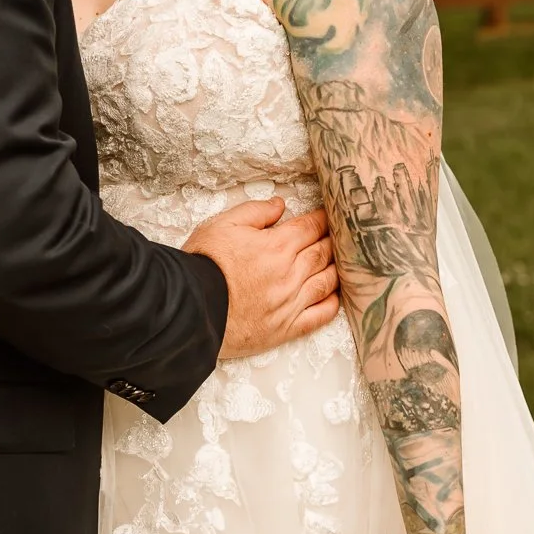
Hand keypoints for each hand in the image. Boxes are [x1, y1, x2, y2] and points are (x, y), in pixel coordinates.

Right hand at [185, 197, 338, 358]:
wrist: (190, 310)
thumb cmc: (203, 265)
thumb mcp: (222, 225)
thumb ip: (255, 212)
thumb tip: (280, 205)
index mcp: (277, 246)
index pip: (310, 227)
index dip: (323, 219)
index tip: (331, 215)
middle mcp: (290, 274)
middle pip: (323, 253)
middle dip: (334, 241)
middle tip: (343, 236)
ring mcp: (290, 302)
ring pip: (327, 282)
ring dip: (338, 269)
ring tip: (344, 262)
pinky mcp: (286, 328)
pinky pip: (319, 316)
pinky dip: (332, 304)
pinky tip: (336, 296)